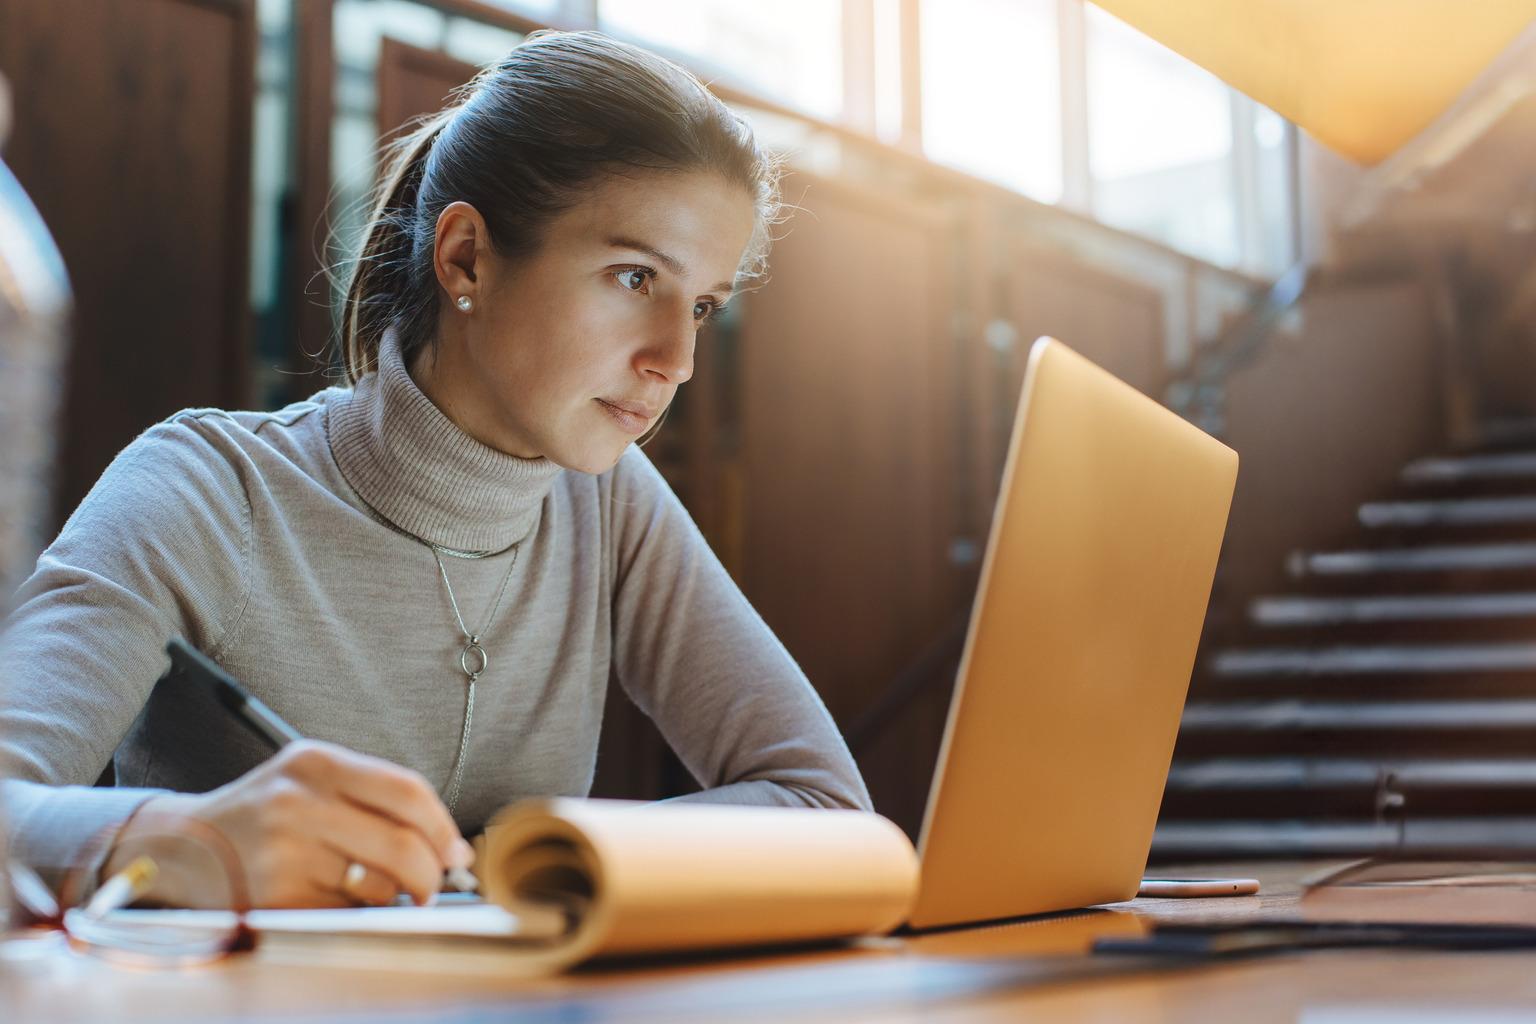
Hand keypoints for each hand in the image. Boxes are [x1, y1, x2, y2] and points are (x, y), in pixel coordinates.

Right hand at [102, 741, 474, 908]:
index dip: (444, 827)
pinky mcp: (272, 900)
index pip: (408, 792)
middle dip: (431, 874)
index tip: (455, 851)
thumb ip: (376, 800)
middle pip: (404, 845)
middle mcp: (298, 803)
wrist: (176, 848)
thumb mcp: (310, 780)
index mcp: (315, 762)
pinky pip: (346, 916)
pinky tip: (335, 903)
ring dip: (390, 898)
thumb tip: (452, 848)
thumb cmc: (262, 814)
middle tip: (432, 886)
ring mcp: (283, 854)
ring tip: (369, 890)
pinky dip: (355, 916)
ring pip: (379, 887)